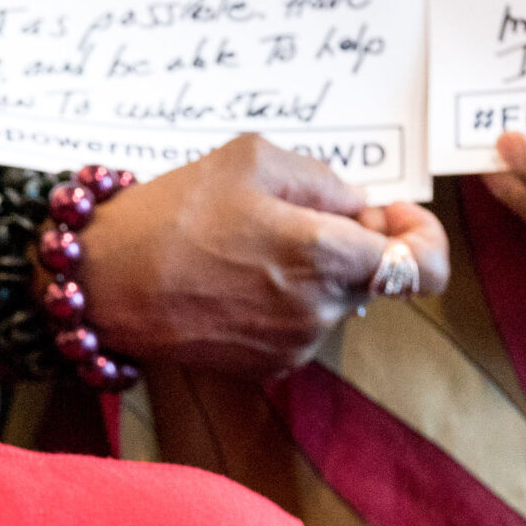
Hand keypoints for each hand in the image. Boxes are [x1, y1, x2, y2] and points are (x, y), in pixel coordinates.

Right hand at [78, 134, 449, 377]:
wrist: (101, 284)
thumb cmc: (171, 214)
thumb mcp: (252, 159)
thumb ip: (326, 181)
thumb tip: (359, 207)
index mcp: (324, 256)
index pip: (424, 267)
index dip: (422, 237)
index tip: (392, 215)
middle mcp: (317, 310)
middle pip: (373, 276)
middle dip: (351, 243)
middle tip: (293, 215)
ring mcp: (291, 345)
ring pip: (334, 300)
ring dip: (312, 272)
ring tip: (248, 246)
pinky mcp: (264, 367)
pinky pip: (300, 325)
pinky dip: (284, 300)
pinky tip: (235, 279)